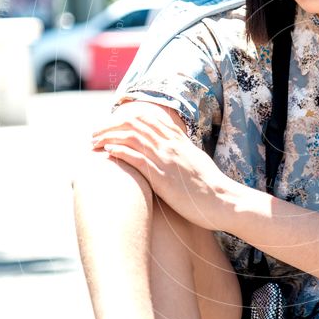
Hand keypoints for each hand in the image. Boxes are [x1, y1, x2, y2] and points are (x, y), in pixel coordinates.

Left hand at [90, 104, 234, 230]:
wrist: (223, 201)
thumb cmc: (210, 186)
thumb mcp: (196, 161)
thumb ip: (182, 152)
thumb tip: (171, 149)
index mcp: (179, 140)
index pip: (149, 118)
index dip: (126, 118)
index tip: (111, 124)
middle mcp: (171, 145)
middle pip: (135, 124)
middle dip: (111, 125)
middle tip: (95, 132)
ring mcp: (166, 159)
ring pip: (132, 137)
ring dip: (109, 137)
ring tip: (94, 142)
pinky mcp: (162, 177)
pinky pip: (137, 158)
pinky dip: (120, 152)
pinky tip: (108, 152)